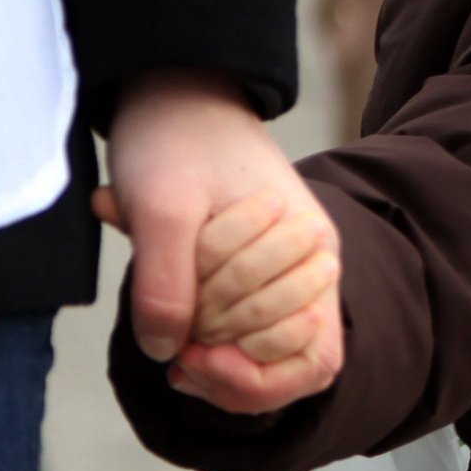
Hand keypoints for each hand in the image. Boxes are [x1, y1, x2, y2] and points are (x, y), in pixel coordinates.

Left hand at [100, 69, 346, 412]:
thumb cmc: (173, 138)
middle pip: (282, 361)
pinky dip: (208, 343)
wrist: (171, 91)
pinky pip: (243, 334)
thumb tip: (167, 353)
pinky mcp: (251, 274)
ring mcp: (284, 271)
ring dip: (216, 359)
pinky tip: (174, 336)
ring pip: (263, 356)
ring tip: (171, 346)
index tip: (191, 361)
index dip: (253, 379)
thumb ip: (164, 281)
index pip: (311, 359)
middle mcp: (309, 265)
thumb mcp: (159, 207)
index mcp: (309, 247)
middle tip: (171, 355)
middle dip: (223, 368)